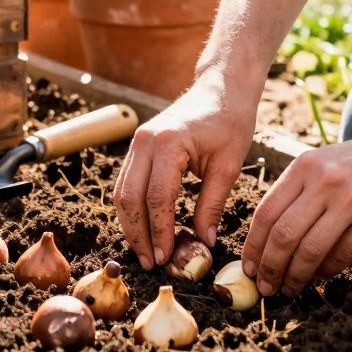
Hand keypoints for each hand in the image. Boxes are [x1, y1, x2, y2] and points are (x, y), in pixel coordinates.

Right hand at [114, 75, 256, 269]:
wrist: (221, 89)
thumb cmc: (230, 122)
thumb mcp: (228, 166)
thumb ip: (212, 205)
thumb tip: (203, 243)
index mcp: (169, 143)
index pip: (157, 198)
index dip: (160, 232)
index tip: (167, 257)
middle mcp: (144, 141)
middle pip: (130, 198)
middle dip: (138, 235)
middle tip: (151, 262)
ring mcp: (137, 142)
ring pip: (121, 193)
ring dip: (131, 225)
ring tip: (145, 252)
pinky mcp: (137, 147)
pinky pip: (126, 183)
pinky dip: (132, 209)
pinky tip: (144, 230)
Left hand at [241, 121, 351, 296]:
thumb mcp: (326, 162)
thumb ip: (300, 192)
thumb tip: (271, 241)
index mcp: (305, 165)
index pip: (266, 213)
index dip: (253, 247)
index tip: (248, 267)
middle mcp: (324, 181)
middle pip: (283, 236)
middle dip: (269, 268)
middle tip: (265, 287)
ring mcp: (351, 200)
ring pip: (309, 251)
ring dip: (295, 277)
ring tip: (289, 289)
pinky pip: (341, 256)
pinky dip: (325, 272)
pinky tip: (320, 277)